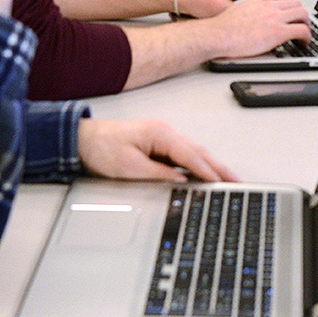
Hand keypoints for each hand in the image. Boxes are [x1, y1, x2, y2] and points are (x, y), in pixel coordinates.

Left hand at [77, 117, 236, 182]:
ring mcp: (163, 138)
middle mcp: (166, 133)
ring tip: (226, 180)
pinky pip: (183, 156)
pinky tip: (204, 174)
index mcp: (161, 134)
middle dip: (218, 168)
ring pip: (193, 153)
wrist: (81, 139)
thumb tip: (181, 181)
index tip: (221, 183)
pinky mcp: (158, 145)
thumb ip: (158, 173)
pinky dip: (198, 165)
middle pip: (199, 152)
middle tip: (236, 181)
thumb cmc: (101, 148)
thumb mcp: (128, 166)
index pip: (191, 155)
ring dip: (211, 166)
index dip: (207, 171)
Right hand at [206, 0, 311, 55]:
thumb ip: (246, 10)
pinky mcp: (278, 31)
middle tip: (302, 23)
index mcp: (258, 2)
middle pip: (295, 3)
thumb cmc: (220, 28)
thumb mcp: (234, 11)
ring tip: (306, 33)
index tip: (289, 16)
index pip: (279, 1)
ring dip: (307, 23)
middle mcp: (269, 7)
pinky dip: (307, 36)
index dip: (287, 9)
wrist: (217, 35)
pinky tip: (305, 42)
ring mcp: (275, 18)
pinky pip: (301, 30)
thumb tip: (249, 15)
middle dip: (301, 14)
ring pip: (302, 13)